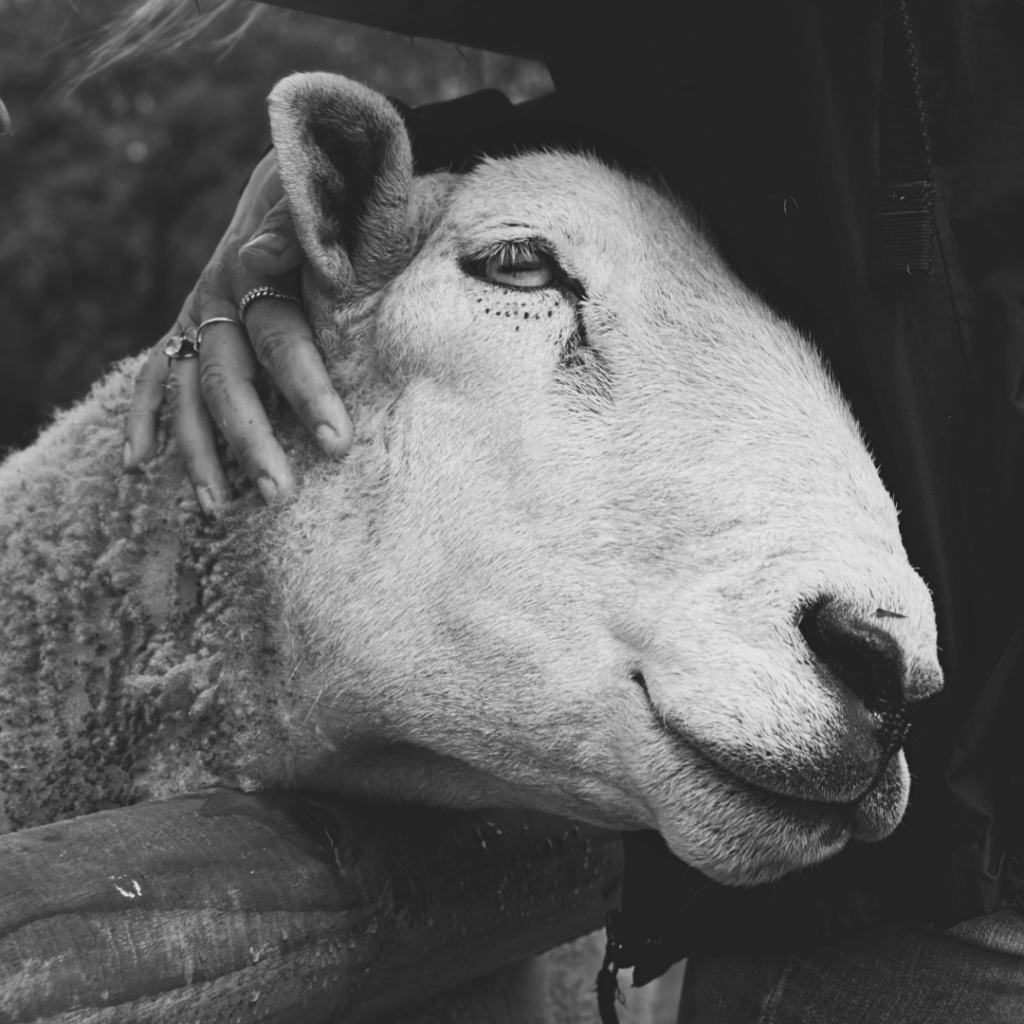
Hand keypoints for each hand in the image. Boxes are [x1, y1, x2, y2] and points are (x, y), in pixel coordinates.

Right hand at [123, 150, 352, 512]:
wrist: (290, 176)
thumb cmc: (325, 206)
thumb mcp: (319, 210)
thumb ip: (300, 229)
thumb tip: (266, 255)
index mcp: (258, 278)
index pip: (283, 343)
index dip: (308, 391)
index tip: (336, 442)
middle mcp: (217, 301)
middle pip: (230, 382)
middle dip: (253, 442)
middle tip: (280, 495)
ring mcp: (197, 316)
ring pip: (190, 393)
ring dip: (199, 452)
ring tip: (218, 508)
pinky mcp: (187, 328)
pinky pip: (157, 377)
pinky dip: (144, 418)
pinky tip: (136, 465)